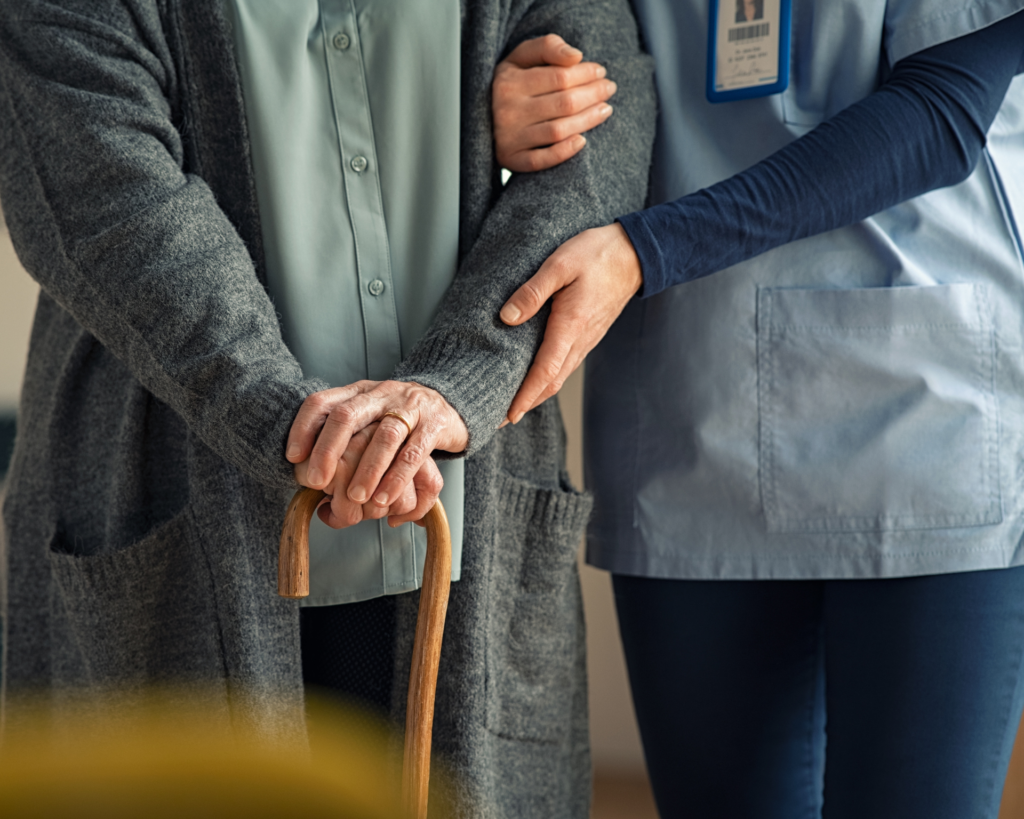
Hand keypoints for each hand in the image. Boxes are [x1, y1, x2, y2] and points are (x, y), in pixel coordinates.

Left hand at [287, 380, 466, 523]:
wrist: (450, 403)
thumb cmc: (399, 419)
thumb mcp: (368, 418)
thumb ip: (343, 441)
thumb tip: (311, 483)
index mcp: (359, 392)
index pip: (322, 402)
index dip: (303, 428)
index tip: (293, 457)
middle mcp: (381, 394)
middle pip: (348, 415)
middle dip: (328, 450)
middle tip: (316, 482)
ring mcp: (409, 407)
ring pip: (384, 436)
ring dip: (367, 470)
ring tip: (356, 498)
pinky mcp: (435, 424)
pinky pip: (415, 452)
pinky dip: (398, 477)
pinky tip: (385, 498)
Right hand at [492, 34, 615, 172]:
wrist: (480, 117)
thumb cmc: (510, 83)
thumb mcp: (521, 57)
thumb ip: (547, 47)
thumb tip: (576, 56)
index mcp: (509, 82)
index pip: (559, 76)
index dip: (586, 74)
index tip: (601, 72)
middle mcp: (507, 110)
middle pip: (564, 103)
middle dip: (593, 94)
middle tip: (609, 89)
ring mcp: (509, 138)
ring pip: (558, 130)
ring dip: (588, 120)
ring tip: (605, 110)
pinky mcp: (511, 160)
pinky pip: (542, 160)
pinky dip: (564, 152)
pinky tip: (583, 141)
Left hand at [499, 223, 641, 422]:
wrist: (633, 254)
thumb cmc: (597, 255)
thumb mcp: (560, 265)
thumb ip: (532, 292)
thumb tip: (507, 317)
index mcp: (570, 326)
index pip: (545, 372)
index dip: (525, 396)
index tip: (508, 415)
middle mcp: (580, 340)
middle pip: (551, 383)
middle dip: (526, 404)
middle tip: (500, 419)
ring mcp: (586, 340)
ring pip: (559, 377)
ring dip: (536, 394)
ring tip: (513, 404)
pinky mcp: (587, 335)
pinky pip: (565, 365)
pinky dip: (548, 379)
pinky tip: (535, 378)